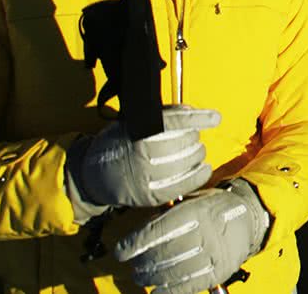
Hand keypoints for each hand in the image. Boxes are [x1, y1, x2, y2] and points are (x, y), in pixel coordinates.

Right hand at [64, 106, 219, 223]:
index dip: (198, 118)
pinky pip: (182, 185)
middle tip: (194, 137)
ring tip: (197, 151)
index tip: (215, 117)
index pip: (172, 122)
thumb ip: (159, 117)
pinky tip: (204, 168)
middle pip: (182, 142)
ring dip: (197, 154)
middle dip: (194, 137)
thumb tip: (189, 110)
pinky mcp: (149, 195)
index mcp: (134, 133)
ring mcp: (144, 177)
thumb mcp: (130, 125)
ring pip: (185, 162)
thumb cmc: (116, 146)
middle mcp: (139, 154)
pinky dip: (198, 176)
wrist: (92, 177)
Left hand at [114, 180, 270, 293]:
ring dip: (152, 278)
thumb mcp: (190, 201)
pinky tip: (158, 291)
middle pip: (163, 254)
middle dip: (142, 264)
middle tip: (134, 266)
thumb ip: (166, 215)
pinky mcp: (220, 271)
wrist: (249, 217)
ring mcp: (214, 253)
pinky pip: (190, 286)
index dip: (134, 244)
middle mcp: (205, 232)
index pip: (157, 231)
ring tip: (143, 277)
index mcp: (195, 212)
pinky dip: (170, 291)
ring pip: (174, 272)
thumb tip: (137, 235)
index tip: (120, 251)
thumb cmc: (212, 208)